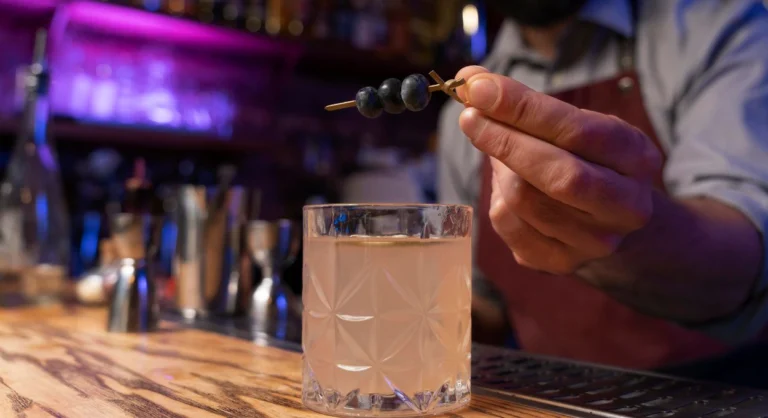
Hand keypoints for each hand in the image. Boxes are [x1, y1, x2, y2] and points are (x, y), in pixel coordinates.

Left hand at [457, 66, 662, 274]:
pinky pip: (509, 226)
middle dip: (505, 140)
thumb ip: (527, 103)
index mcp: (637, 159)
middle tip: (469, 116)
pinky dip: (497, 198)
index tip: (480, 88)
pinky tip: (506, 186)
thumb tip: (470, 82)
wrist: (612, 220)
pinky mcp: (561, 262)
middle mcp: (625, 206)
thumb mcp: (576, 125)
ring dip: (499, 170)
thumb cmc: (587, 159)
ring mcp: (595, 241)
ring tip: (498, 151)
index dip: (524, 108)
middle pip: (558, 175)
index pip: (578, 131)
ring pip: (525, 200)